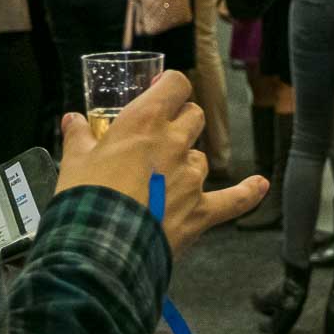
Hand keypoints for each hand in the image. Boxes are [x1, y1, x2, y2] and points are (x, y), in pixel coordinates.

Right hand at [52, 72, 265, 254]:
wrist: (102, 248)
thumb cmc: (86, 200)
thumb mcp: (74, 162)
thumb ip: (78, 136)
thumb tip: (72, 121)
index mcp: (144, 122)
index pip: (175, 85)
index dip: (170, 86)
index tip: (161, 90)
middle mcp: (174, 143)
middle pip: (194, 116)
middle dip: (181, 121)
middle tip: (161, 134)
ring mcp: (191, 178)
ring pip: (202, 158)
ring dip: (188, 162)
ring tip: (163, 179)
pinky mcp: (201, 210)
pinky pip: (234, 199)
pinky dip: (248, 193)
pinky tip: (260, 185)